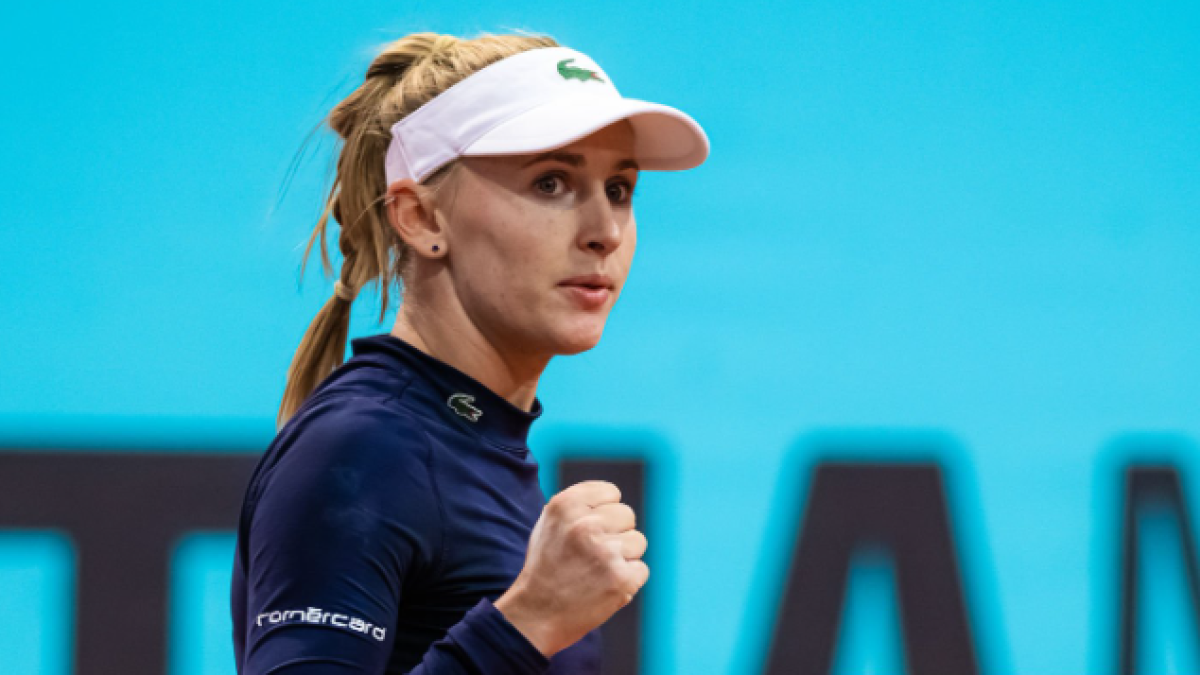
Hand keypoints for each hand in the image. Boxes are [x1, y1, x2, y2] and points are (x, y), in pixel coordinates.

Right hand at [494, 480, 648, 656]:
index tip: (589, 531)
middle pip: (627, 515)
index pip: (611, 493)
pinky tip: (604, 587)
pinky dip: (627, 581)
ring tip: (597, 572)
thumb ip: (580, 505)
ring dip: (623, 557)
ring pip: (638, 541)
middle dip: (615, 533)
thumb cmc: (547, 566)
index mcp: (566, 504)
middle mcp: (585, 524)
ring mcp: (605, 552)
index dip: (604, 513)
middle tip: (592, 555)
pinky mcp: (621, 578)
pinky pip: (641, 569)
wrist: (537, 614)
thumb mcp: (551, 523)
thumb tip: (612, 498)